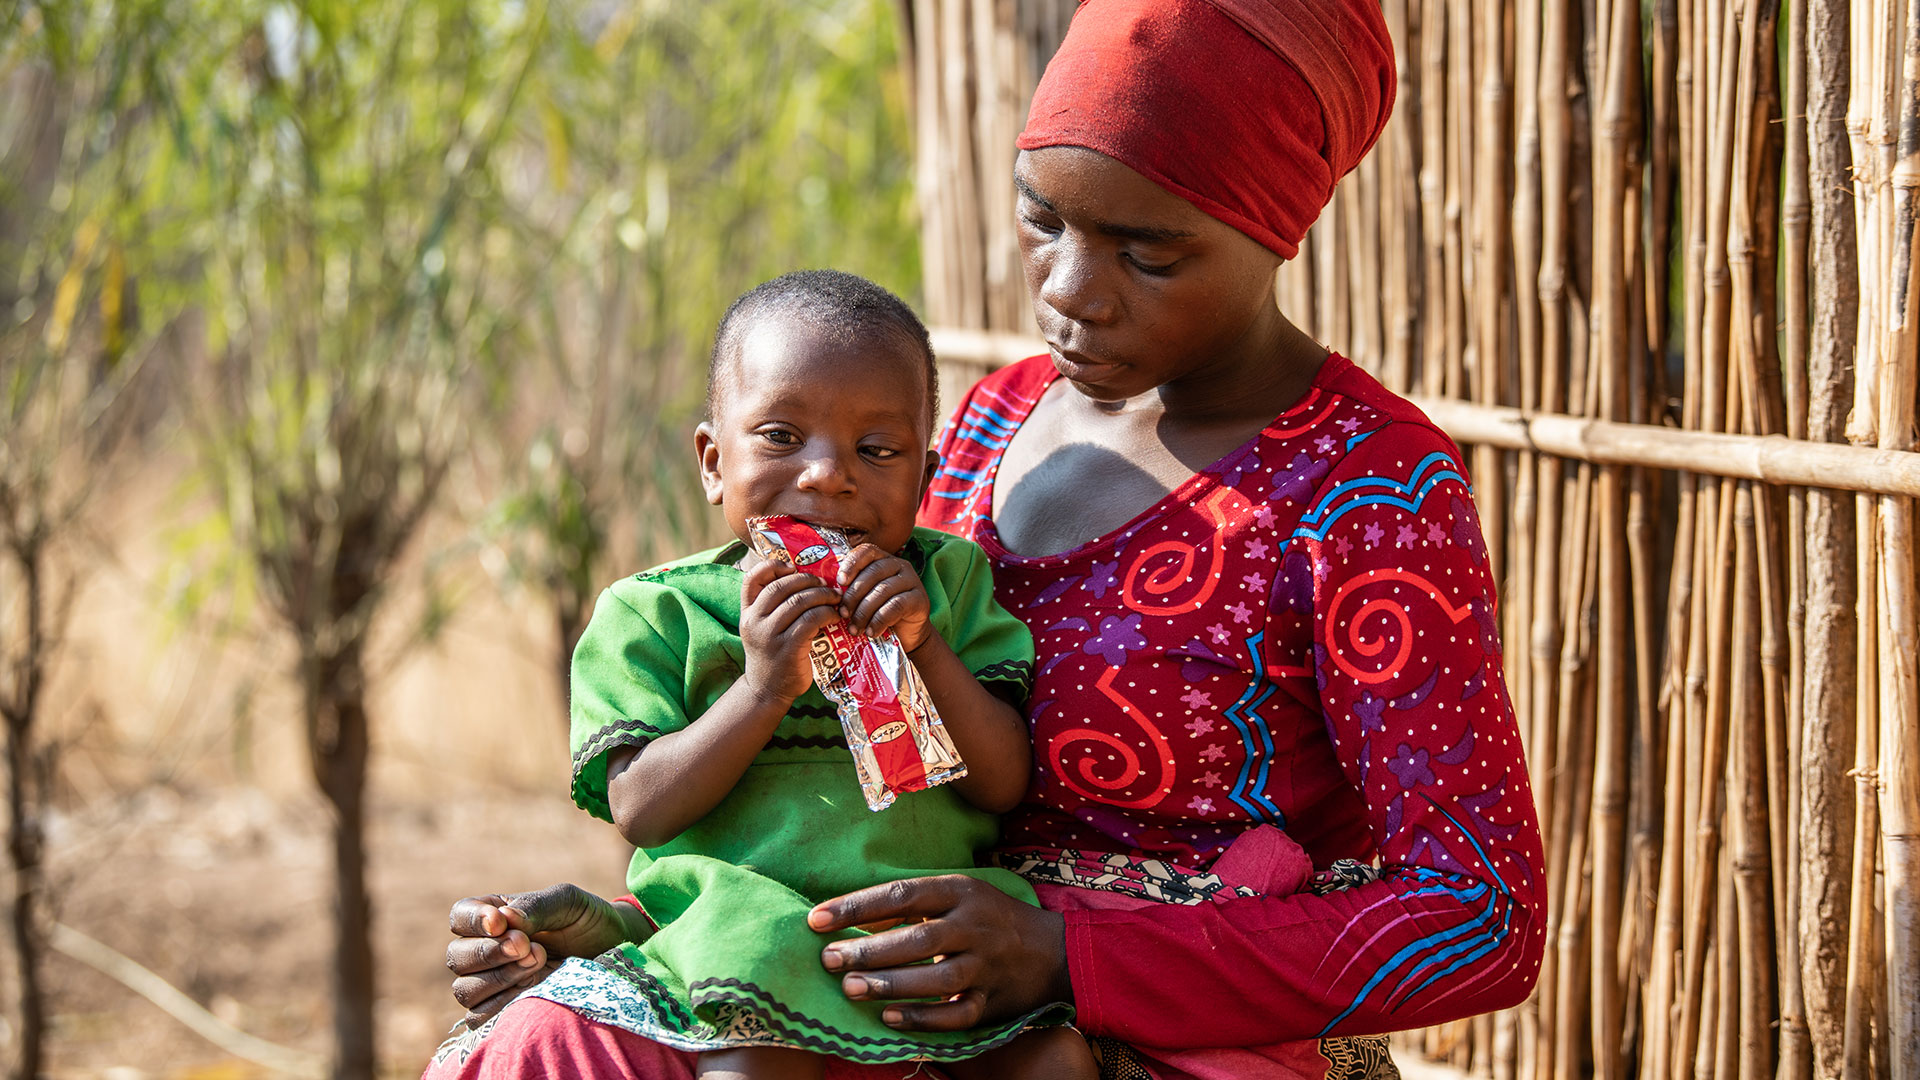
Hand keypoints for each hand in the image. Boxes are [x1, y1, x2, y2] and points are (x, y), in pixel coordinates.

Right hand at [444, 884, 645, 1025]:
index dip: (473, 921)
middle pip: (457, 957)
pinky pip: (478, 1017)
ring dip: (500, 978)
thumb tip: (504, 919)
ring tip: (539, 962)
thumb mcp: (567, 902)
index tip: (501, 922)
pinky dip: (501, 1004)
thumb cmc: (587, 921)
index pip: (460, 916)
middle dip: (491, 952)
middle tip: (531, 946)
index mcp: (493, 917)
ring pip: (465, 989)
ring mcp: (491, 983)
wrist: (613, 954)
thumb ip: (535, 906)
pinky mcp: (502, 1011)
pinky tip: (533, 988)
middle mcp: (485, 949)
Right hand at [740, 560, 841, 702]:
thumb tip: (807, 580)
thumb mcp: (763, 629)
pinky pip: (811, 620)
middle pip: (781, 586)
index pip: (752, 579)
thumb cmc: (772, 655)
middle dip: (808, 580)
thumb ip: (773, 608)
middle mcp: (754, 621)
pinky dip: (826, 614)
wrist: (767, 691)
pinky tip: (835, 617)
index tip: (792, 567)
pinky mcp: (788, 649)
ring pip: (799, 601)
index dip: (772, 566)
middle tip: (826, 583)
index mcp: (747, 613)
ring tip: (836, 598)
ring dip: (823, 595)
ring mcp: (769, 635)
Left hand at [806, 875, 1071, 1030]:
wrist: (1055, 951)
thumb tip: (850, 915)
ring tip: (851, 989)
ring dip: (890, 984)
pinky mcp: (992, 1001)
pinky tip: (889, 1019)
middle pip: (917, 939)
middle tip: (829, 959)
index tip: (817, 919)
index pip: (901, 895)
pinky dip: (922, 1018)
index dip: (856, 907)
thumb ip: (915, 904)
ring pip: (935, 978)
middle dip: (868, 950)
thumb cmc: (992, 918)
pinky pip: (955, 1013)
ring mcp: (986, 965)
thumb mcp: (961, 894)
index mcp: (961, 891)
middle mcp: (974, 926)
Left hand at [835, 544, 932, 650]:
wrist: (907, 636)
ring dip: (864, 611)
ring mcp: (912, 581)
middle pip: (873, 572)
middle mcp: (900, 566)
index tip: (840, 581)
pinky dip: (879, 620)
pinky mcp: (920, 599)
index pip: (867, 552)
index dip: (852, 563)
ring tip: (854, 629)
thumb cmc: (880, 614)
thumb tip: (827, 592)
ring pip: (883, 590)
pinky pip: (896, 606)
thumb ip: (851, 590)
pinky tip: (871, 632)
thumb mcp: (865, 598)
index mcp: (884, 560)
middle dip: (854, 595)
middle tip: (843, 614)